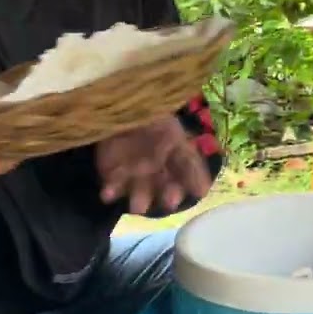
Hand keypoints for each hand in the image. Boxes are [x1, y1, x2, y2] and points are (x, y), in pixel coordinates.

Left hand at [96, 116, 211, 214]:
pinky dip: (111, 193)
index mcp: (175, 155)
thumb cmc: (147, 117)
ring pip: (141, 194)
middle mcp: (158, 167)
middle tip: (169, 201)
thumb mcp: (172, 132)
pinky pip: (113, 188)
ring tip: (137, 207)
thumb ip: (186, 159)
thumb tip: (203, 188)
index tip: (197, 192)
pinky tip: (108, 194)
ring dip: (140, 200)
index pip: (188, 174)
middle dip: (169, 196)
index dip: (192, 183)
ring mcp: (134, 173)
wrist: (114, 106)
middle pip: (167, 188)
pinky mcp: (111, 174)